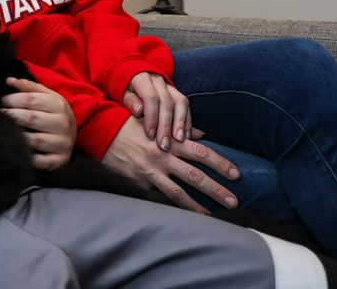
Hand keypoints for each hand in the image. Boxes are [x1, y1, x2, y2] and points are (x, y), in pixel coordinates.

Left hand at [1, 77, 74, 170]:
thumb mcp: (46, 96)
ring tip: (5, 132)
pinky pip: (41, 162)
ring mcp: (63, 143)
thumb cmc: (53, 112)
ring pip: (34, 140)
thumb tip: (9, 80)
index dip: (13, 99)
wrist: (72, 134)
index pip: (31, 100)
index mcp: (59, 104)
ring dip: (17, 137)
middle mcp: (63, 123)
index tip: (2, 101)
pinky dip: (29, 158)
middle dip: (12, 116)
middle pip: (31, 118)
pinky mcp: (61, 160)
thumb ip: (29, 87)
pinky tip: (19, 152)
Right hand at [100, 116, 239, 214]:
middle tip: (234, 200)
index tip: (236, 173)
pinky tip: (185, 216)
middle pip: (196, 175)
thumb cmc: (129, 124)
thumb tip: (201, 134)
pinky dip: (174, 206)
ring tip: (214, 214)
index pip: (201, 153)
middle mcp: (162, 156)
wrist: (101, 131)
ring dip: (199, 204)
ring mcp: (151, 171)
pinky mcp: (138, 182)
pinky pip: (159, 196)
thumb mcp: (154, 121)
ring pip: (179, 191)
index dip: (220, 163)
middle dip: (217, 188)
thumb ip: (178, 129)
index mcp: (168, 139)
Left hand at [123, 72, 192, 151]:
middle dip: (166, 126)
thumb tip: (139, 111)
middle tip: (164, 144)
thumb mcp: (121, 92)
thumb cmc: (125, 88)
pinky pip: (186, 106)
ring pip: (181, 103)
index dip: (151, 117)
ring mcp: (169, 86)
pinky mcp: (177, 92)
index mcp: (142, 78)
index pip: (151, 97)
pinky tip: (186, 136)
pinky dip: (187, 121)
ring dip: (181, 123)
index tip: (150, 135)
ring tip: (179, 140)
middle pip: (167, 103)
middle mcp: (158, 81)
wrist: (133, 74)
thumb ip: (129, 101)